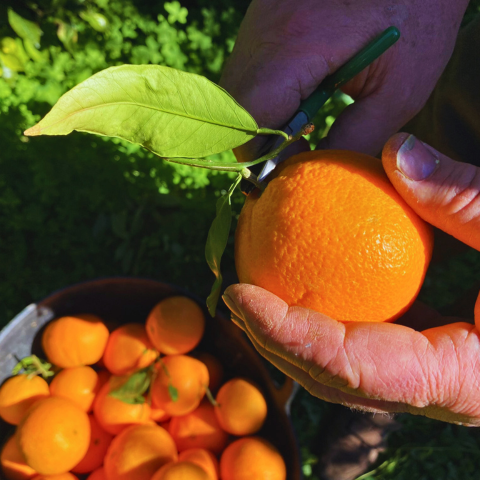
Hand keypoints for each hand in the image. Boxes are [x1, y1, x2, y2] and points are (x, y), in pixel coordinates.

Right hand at [220, 0, 467, 160]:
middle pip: (232, 112)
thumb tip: (319, 174)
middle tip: (303, 151)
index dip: (262, 157)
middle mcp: (262, 34)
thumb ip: (356, 139)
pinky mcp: (264, 19)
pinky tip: (305, 95)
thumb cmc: (416, 15)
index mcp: (293, 49)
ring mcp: (258, 23)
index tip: (295, 168)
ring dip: (264, 120)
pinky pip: (249, 72)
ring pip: (236, 94)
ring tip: (309, 123)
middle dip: (262, 143)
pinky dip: (269, 95)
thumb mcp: (399, 89)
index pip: (245, 123)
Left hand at [223, 133, 479, 425]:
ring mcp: (423, 381)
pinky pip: (354, 346)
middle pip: (331, 379)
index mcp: (460, 381)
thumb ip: (466, 197)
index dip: (288, 335)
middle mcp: (433, 393)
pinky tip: (293, 286)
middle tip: (232, 291)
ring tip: (249, 291)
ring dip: (285, 334)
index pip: (353, 369)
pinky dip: (315, 321)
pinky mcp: (418, 359)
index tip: (238, 295)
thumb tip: (395, 152)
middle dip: (273, 341)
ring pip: (336, 371)